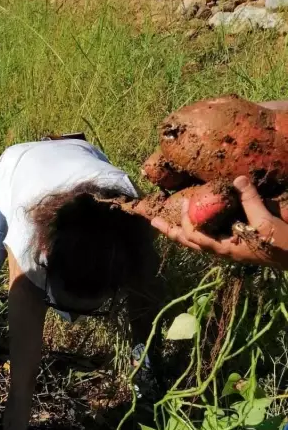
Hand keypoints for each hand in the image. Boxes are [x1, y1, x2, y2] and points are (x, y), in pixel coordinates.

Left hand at [151, 176, 287, 268]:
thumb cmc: (281, 244)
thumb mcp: (266, 223)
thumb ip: (251, 201)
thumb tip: (237, 179)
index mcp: (224, 248)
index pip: (194, 235)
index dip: (186, 219)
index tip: (184, 201)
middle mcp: (221, 250)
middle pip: (189, 242)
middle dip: (171, 232)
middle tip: (154, 221)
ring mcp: (226, 248)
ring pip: (197, 241)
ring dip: (182, 232)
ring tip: (168, 223)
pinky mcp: (234, 244)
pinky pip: (209, 238)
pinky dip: (199, 229)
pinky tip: (198, 221)